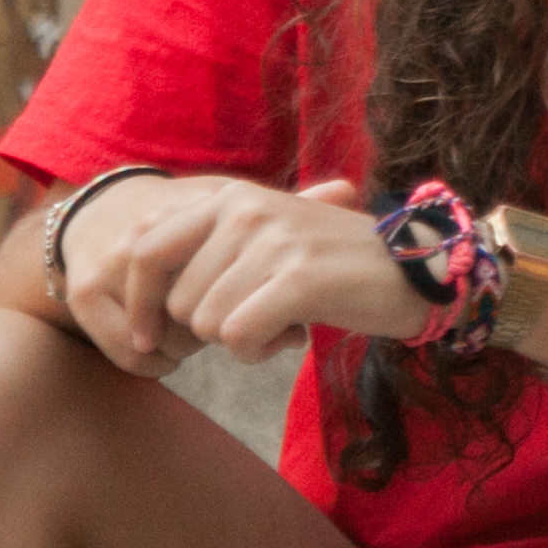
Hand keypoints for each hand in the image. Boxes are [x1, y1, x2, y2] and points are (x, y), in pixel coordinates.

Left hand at [60, 175, 426, 373]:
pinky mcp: (299, 278)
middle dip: (210, 329)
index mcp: (229, 197)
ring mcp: (274, 241)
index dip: (138, 304)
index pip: (145, 251)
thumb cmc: (332, 263)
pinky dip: (259, 351)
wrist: (415, 269)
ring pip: (207, 325)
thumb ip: (208, 246)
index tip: (146, 339)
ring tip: (282, 322)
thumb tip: (132, 264)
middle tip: (259, 319)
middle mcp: (246, 210)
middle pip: (178, 302)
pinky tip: (291, 336)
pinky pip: (239, 338)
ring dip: (241, 341)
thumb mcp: (266, 236)